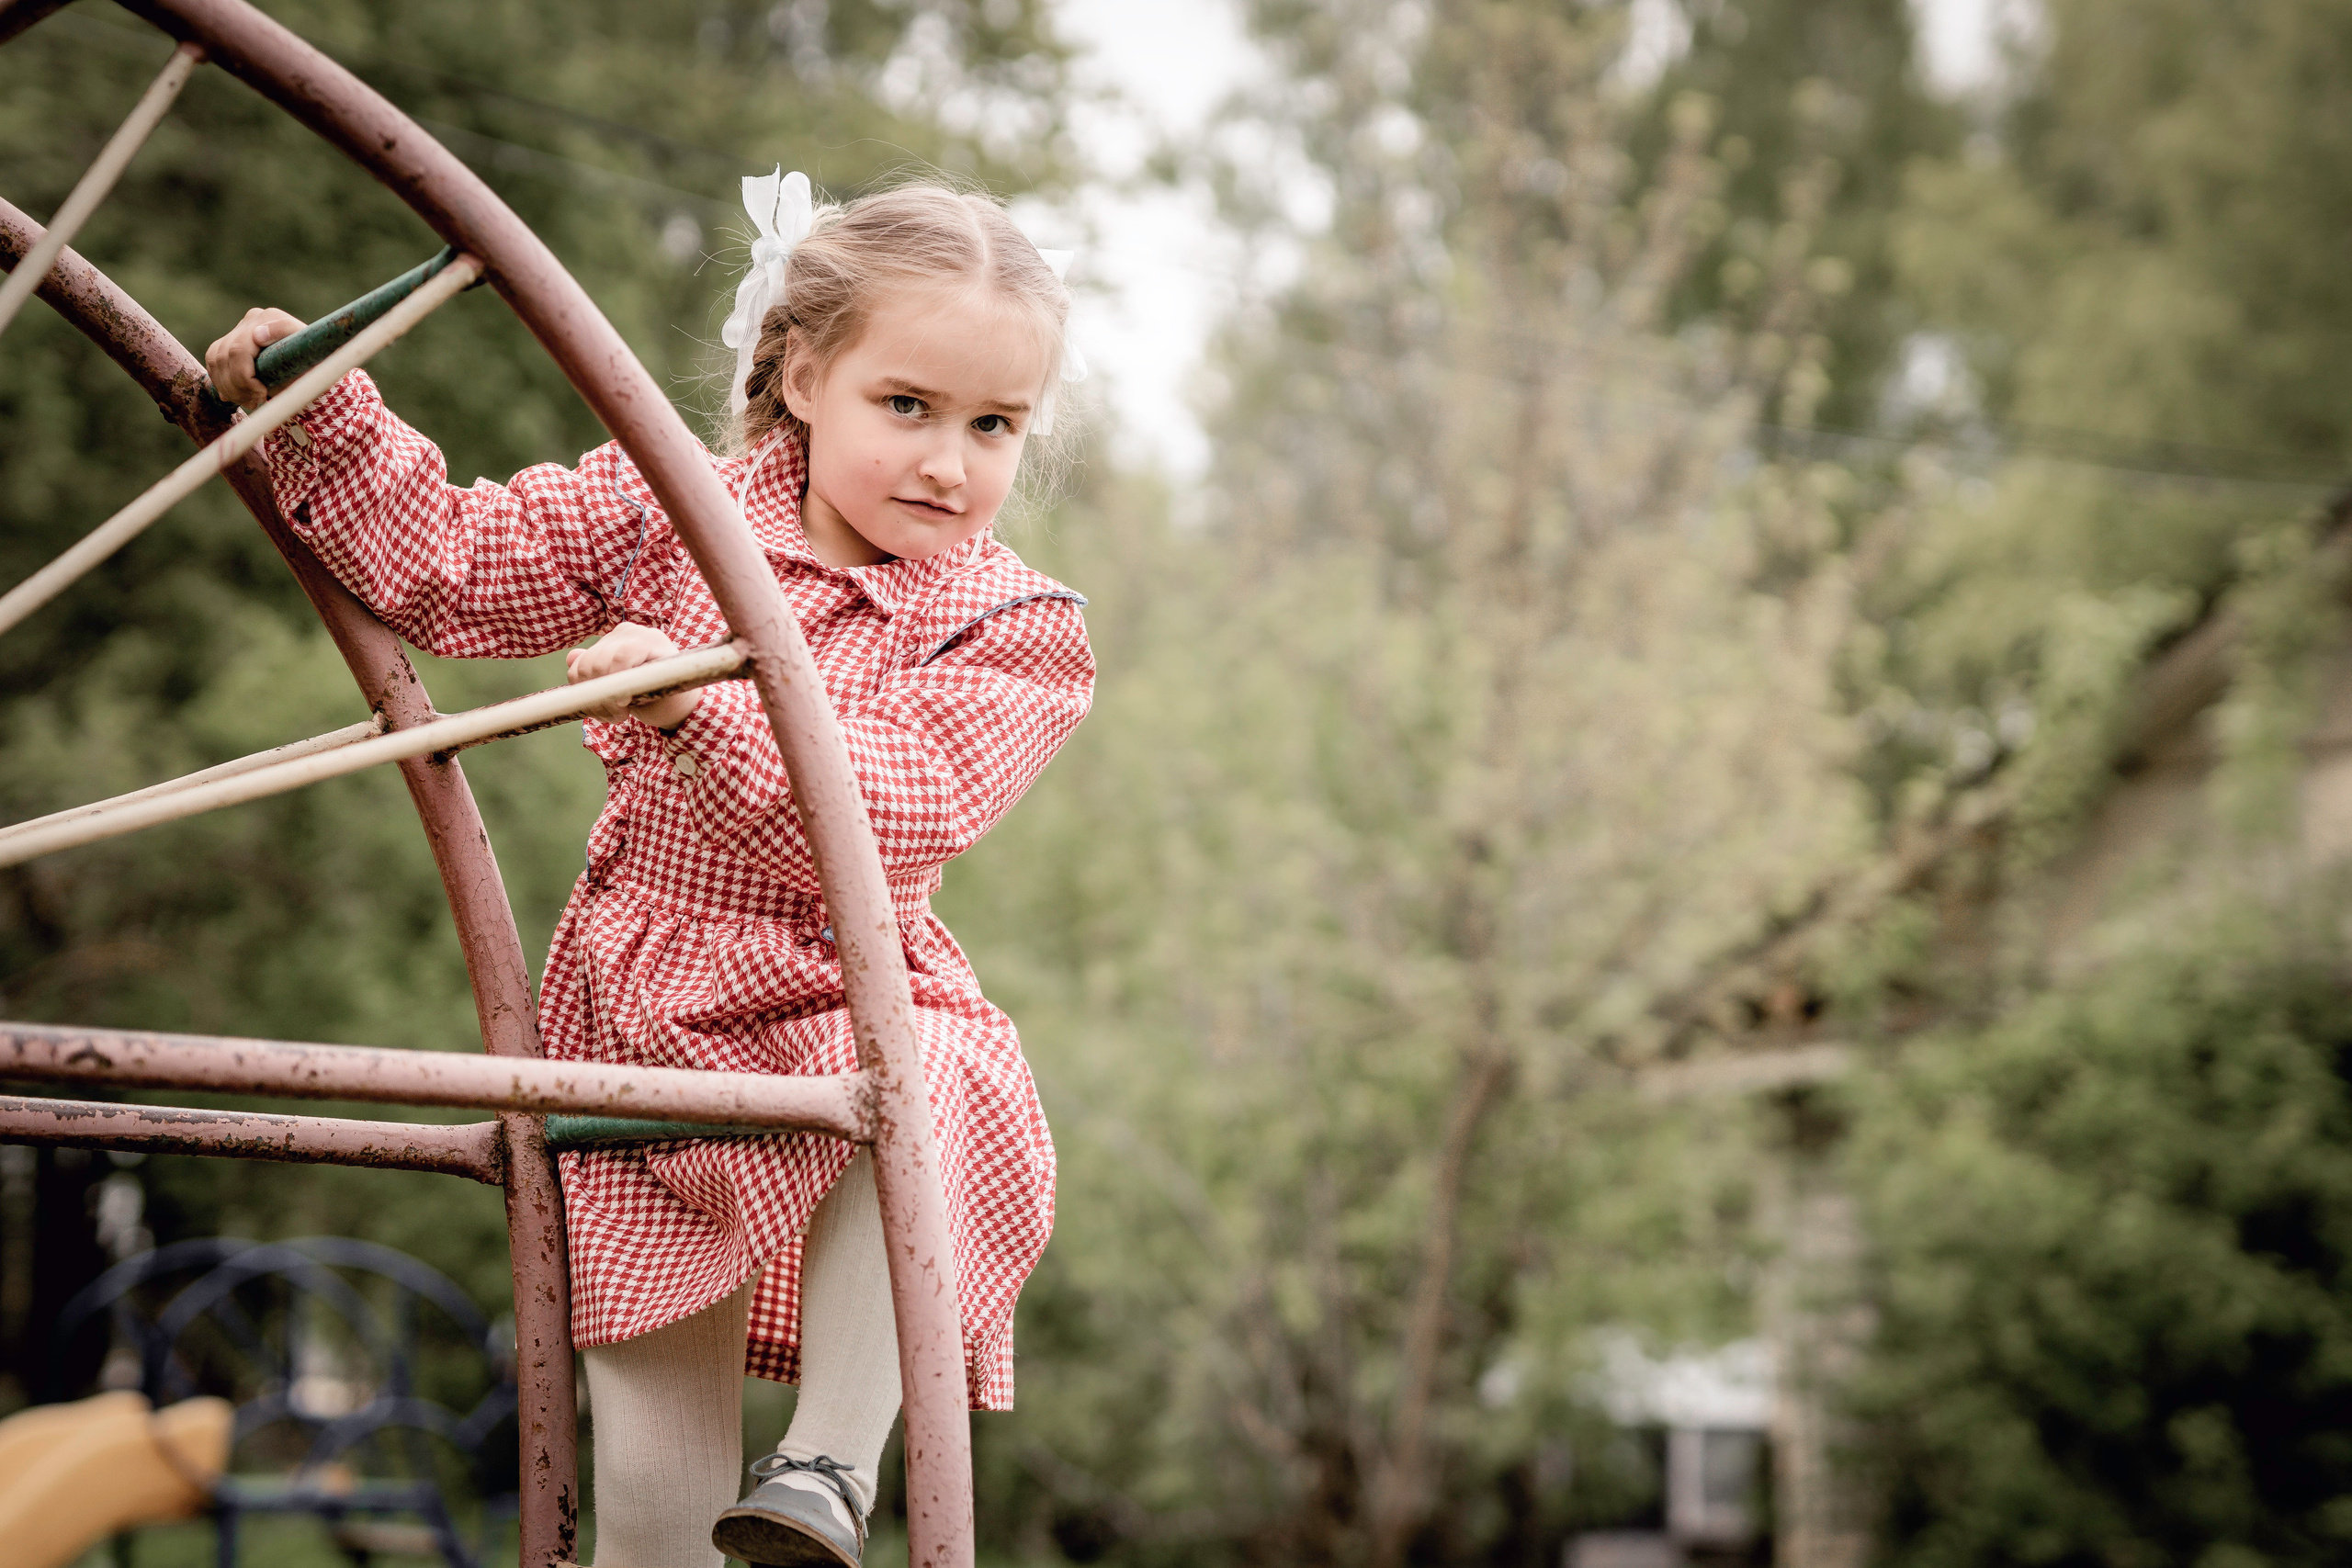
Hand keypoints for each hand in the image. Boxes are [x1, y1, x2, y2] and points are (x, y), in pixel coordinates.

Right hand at [204, 307, 306, 410]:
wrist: (313, 366)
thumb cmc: (314, 366)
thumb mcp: (311, 361)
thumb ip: (290, 351)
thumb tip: (257, 336)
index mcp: (272, 318)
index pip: (241, 348)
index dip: (246, 376)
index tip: (262, 394)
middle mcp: (253, 319)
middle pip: (227, 355)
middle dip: (238, 385)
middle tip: (255, 402)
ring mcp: (240, 328)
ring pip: (217, 359)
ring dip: (229, 387)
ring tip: (249, 402)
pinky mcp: (230, 340)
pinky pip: (213, 361)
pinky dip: (221, 381)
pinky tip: (235, 395)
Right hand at [566, 622, 700, 728]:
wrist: (669, 699)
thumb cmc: (671, 699)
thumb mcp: (662, 694)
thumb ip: (636, 684)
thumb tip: (609, 676)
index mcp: (652, 640)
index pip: (622, 655)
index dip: (616, 680)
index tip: (623, 704)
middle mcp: (629, 633)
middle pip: (597, 663)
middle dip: (603, 697)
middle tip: (619, 716)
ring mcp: (610, 640)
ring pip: (582, 669)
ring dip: (593, 700)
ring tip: (613, 714)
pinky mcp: (595, 651)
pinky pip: (575, 671)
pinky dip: (584, 694)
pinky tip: (603, 705)